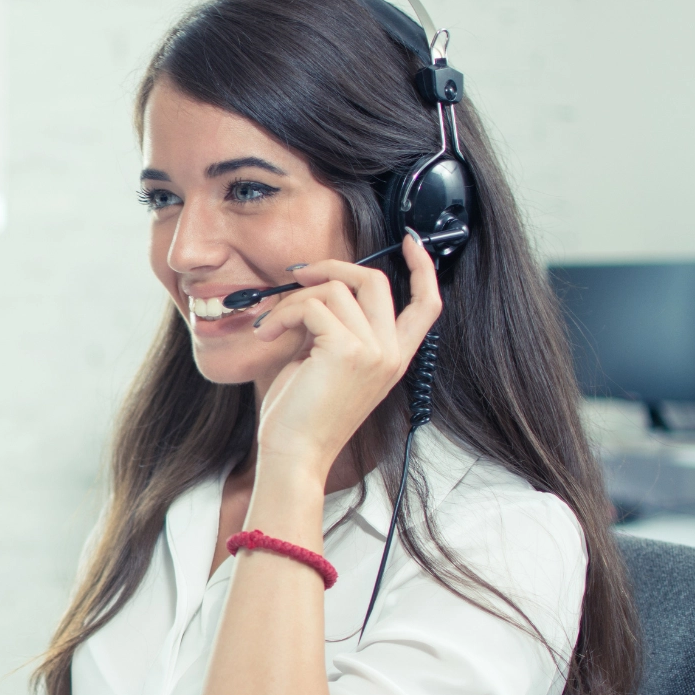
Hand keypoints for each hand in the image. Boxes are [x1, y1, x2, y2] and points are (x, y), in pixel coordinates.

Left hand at [250, 231, 442, 477]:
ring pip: (335, 289)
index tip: (408, 241)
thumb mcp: (326, 363)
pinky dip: (282, 313)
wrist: (295, 453)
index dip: (422, 267)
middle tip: (297, 276)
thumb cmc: (302, 415)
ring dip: (292, 300)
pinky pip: (312, 306)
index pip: (427, 303)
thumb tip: (316, 289)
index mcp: (394, 357)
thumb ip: (334, 327)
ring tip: (269, 325)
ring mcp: (373, 351)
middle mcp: (391, 352)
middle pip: (374, 281)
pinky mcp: (346, 350)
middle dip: (331, 267)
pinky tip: (267, 333)